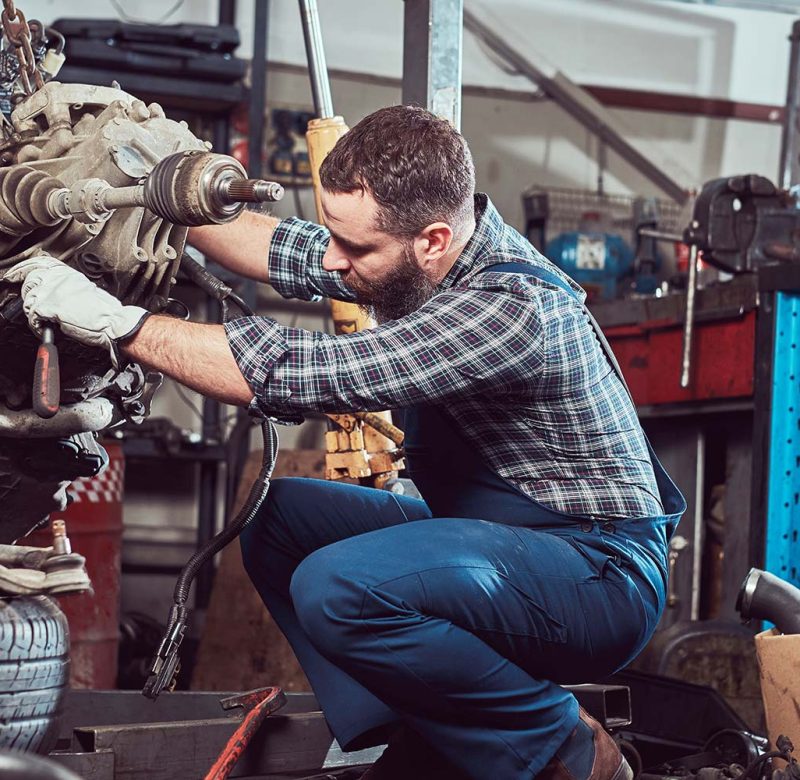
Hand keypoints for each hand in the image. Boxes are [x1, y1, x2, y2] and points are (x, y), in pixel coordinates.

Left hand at [3, 256, 149, 367]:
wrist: (113, 322)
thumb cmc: (107, 313)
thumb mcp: (88, 292)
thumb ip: (70, 290)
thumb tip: (58, 295)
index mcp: (70, 274)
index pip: (41, 264)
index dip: (25, 270)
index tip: (17, 277)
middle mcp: (60, 279)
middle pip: (31, 281)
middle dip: (30, 297)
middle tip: (36, 309)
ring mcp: (54, 291)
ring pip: (30, 300)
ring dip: (35, 314)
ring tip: (45, 323)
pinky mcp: (50, 306)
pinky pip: (33, 316)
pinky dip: (37, 326)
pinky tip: (46, 329)